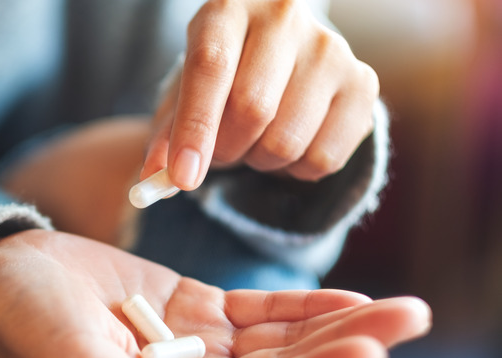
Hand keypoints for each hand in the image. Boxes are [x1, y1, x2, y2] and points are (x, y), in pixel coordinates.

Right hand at [0, 230, 429, 357]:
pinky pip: (257, 313)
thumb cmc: (28, 328)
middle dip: (346, 348)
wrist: (6, 280)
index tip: (367, 348)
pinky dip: (301, 307)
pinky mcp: (193, 309)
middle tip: (412, 318)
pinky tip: (348, 301)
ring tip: (401, 308)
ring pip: (279, 341)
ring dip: (337, 325)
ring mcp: (195, 348)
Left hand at [142, 0, 379, 188]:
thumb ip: (164, 137)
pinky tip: (288, 143)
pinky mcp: (363, 83)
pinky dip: (295, 170)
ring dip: (259, 162)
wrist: (275, 61)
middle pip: (252, 109)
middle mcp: (284, 16)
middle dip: (224, 150)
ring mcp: (331, 48)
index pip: (210, 67)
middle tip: (217, 152)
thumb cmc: (218, 79)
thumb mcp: (181, 98)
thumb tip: (156, 180)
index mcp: (228, 8)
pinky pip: (324, 158)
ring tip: (253, 141)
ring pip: (288, 141)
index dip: (194, 128)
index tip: (183, 177)